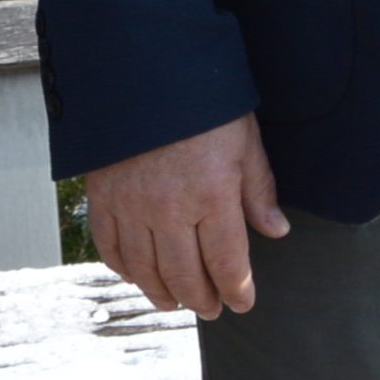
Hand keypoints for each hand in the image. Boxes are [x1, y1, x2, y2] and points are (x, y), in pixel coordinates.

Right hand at [85, 115, 289, 317]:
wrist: (145, 69)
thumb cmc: (204, 103)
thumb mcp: (245, 140)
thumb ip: (258, 190)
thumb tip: (276, 231)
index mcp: (212, 196)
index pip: (228, 262)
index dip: (237, 290)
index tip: (243, 302)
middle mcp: (170, 210)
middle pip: (185, 275)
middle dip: (201, 299)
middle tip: (212, 310)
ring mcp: (132, 206)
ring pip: (146, 270)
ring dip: (163, 292)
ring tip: (175, 302)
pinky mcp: (104, 197)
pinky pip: (111, 247)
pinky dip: (125, 269)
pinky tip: (137, 276)